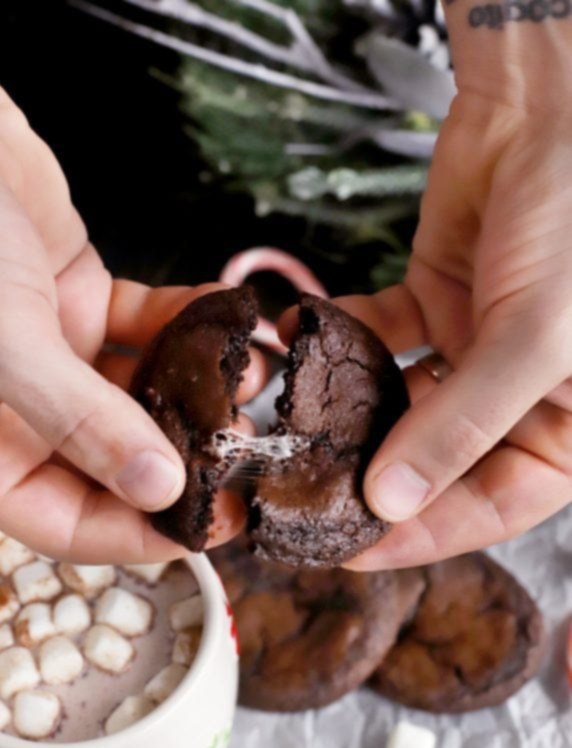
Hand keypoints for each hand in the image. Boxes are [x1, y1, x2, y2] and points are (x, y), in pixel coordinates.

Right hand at [0, 53, 263, 561]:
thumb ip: (79, 418)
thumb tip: (160, 491)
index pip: (57, 518)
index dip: (131, 534)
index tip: (206, 530)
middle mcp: (11, 408)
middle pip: (105, 465)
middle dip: (176, 463)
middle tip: (245, 458)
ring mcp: (50, 355)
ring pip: (134, 398)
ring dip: (193, 393)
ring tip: (250, 384)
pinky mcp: (78, 301)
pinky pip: (144, 330)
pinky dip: (186, 327)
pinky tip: (229, 322)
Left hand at [282, 92, 571, 568]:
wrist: (547, 105)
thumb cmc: (571, 222)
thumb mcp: (533, 340)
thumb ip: (460, 426)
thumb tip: (390, 503)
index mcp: (570, 423)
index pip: (496, 504)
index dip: (427, 534)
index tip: (354, 552)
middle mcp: (525, 392)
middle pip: (444, 460)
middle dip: (379, 480)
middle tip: (309, 502)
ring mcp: (478, 346)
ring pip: (407, 403)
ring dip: (353, 415)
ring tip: (295, 439)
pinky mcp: (439, 299)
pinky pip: (385, 338)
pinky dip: (346, 342)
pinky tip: (302, 345)